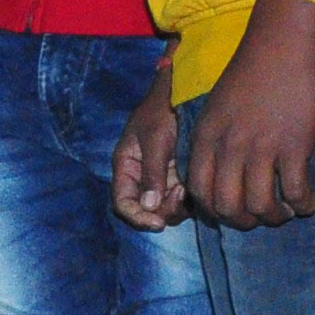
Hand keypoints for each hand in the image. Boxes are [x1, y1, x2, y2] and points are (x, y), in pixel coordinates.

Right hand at [110, 82, 184, 232]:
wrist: (186, 92)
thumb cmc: (164, 109)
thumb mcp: (155, 138)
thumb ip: (152, 172)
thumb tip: (149, 207)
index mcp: (126, 166)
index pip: (123, 203)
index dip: (136, 217)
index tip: (157, 223)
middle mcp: (142, 176)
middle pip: (145, 211)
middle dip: (161, 211)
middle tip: (179, 195)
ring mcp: (161, 178)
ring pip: (165, 208)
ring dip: (176, 205)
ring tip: (185, 187)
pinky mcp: (180, 176)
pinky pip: (181, 199)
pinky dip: (187, 198)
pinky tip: (192, 183)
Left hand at [181, 0, 314, 229]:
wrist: (281, 43)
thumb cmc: (251, 72)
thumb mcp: (217, 106)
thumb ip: (215, 139)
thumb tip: (219, 174)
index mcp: (207, 136)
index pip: (199, 190)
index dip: (213, 210)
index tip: (229, 211)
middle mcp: (230, 146)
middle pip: (227, 205)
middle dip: (243, 221)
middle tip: (259, 217)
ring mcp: (262, 148)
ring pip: (261, 205)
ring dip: (274, 217)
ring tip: (284, 212)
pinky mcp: (294, 146)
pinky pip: (296, 192)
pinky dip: (303, 205)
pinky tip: (307, 203)